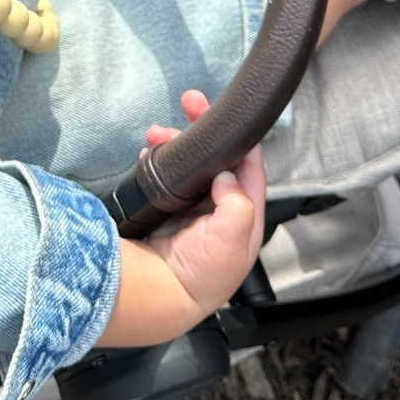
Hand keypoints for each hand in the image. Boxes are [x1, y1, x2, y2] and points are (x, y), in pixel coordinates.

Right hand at [142, 90, 265, 317]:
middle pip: (217, 159)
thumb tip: (225, 176)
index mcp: (244, 217)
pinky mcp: (168, 211)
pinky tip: (150, 153)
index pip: (249, 167)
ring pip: (190, 164)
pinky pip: (167, 176)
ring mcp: (193, 210)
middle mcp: (221, 211)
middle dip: (202, 132)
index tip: (222, 114)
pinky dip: (160, 161)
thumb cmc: (199, 275)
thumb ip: (238, 203)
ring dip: (175, 143)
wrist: (158, 296)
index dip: (240, 139)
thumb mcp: (232, 239)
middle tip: (188, 103)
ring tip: (156, 133)